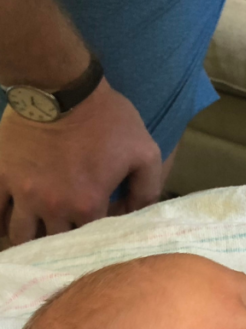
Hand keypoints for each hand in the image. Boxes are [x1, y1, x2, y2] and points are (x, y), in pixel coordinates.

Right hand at [0, 78, 161, 243]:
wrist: (61, 86)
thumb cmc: (107, 118)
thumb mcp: (144, 151)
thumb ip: (147, 190)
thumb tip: (140, 216)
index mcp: (87, 203)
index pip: (93, 239)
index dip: (98, 236)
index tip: (100, 225)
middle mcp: (53, 206)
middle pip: (55, 243)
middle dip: (64, 242)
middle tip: (69, 232)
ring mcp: (22, 193)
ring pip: (20, 236)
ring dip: (31, 238)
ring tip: (40, 232)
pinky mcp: (0, 176)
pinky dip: (1, 220)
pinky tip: (8, 221)